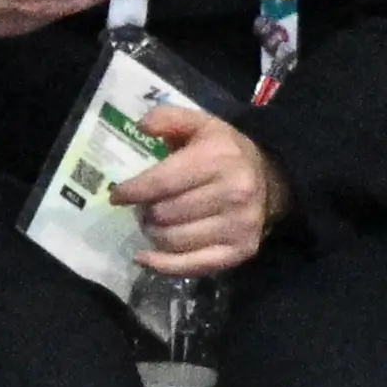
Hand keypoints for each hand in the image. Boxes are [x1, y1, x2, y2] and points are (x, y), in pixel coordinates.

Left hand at [120, 108, 286, 276]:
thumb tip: (141, 125)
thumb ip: (169, 119)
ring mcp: (238, 225)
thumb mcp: (201, 126)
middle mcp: (233, 191)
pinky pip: (188, 267)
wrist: (269, 180)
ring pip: (171, 241)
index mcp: (219, 157)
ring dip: (153, 234)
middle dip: (146, 212)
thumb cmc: (224, 153)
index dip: (133, 191)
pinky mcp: (240, 251)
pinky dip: (161, 265)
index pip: (162, 182)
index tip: (118, 196)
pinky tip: (146, 257)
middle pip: (164, 214)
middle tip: (145, 208)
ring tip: (155, 223)